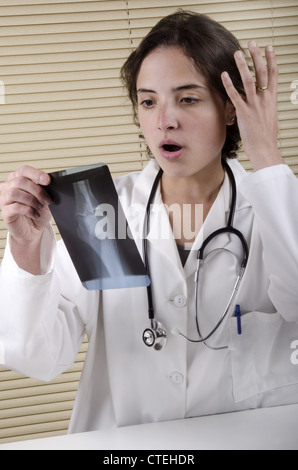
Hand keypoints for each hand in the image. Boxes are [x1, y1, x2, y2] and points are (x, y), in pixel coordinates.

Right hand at [0, 165, 51, 244]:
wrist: (34, 230)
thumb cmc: (38, 212)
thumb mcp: (45, 199)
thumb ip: (45, 190)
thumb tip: (49, 184)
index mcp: (18, 179)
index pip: (24, 170)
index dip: (36, 174)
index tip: (47, 181)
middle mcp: (9, 187)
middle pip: (20, 181)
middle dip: (37, 191)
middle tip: (47, 201)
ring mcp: (5, 199)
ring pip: (14, 192)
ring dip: (31, 200)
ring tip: (40, 207)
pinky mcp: (5, 212)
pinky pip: (14, 207)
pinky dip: (28, 210)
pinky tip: (35, 214)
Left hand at [222, 41, 283, 169]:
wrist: (265, 149)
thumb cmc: (266, 137)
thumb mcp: (270, 118)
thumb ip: (266, 107)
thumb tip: (263, 103)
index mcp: (272, 100)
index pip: (273, 75)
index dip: (271, 60)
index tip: (269, 47)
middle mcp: (264, 100)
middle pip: (262, 73)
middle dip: (257, 56)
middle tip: (252, 43)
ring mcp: (254, 106)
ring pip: (249, 81)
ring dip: (243, 66)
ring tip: (238, 53)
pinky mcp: (244, 113)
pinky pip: (235, 96)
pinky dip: (229, 85)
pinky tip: (224, 75)